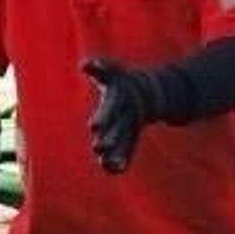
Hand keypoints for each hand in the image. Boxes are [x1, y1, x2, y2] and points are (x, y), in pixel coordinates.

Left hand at [84, 57, 163, 173]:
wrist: (150, 94)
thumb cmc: (121, 82)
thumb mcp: (112, 72)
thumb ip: (98, 67)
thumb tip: (84, 64)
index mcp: (121, 100)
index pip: (112, 109)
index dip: (104, 118)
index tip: (93, 128)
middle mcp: (127, 116)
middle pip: (119, 130)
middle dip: (109, 139)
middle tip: (97, 148)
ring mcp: (130, 130)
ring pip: (124, 145)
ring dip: (114, 153)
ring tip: (103, 161)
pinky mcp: (131, 140)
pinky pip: (128, 154)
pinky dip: (121, 163)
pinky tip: (111, 170)